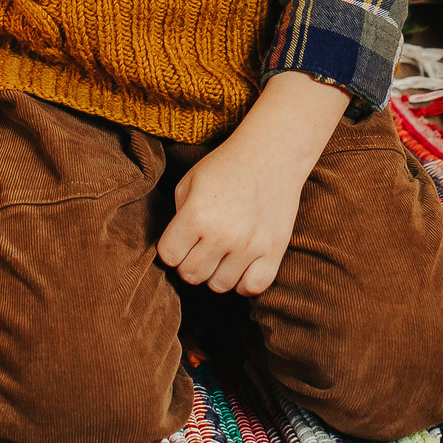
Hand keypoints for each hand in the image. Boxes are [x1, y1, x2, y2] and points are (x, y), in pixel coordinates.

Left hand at [155, 71, 349, 294]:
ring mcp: (250, 246)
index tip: (181, 239)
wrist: (270, 153)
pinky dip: (243, 282)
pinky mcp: (274, 251)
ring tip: (221, 253)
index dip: (171, 249)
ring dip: (216, 273)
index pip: (169, 257)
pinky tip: (241, 265)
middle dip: (190, 262)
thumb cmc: (225, 166)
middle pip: (191, 275)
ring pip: (219, 286)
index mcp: (196, 215)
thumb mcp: (189, 182)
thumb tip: (175, 249)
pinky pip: (252, 288)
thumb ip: (177, 217)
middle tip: (200, 246)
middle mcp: (222, 234)